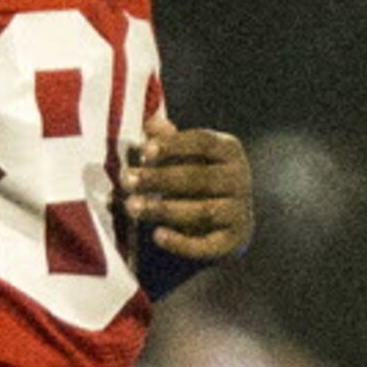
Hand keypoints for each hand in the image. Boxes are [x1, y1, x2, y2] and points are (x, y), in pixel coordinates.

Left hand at [124, 115, 253, 260]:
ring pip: (201, 210)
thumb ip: (168, 140)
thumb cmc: (196, 178)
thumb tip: (150, 122)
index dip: (173, 146)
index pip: (202, 142)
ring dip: (164, 209)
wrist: (226, 220)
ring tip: (132, 207)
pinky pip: (208, 244)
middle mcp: (239, 179)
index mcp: (229, 151)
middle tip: (126, 180)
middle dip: (159, 178)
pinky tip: (157, 235)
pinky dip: (183, 242)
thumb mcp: (184, 156)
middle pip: (198, 177)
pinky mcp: (234, 241)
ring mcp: (239, 211)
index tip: (144, 152)